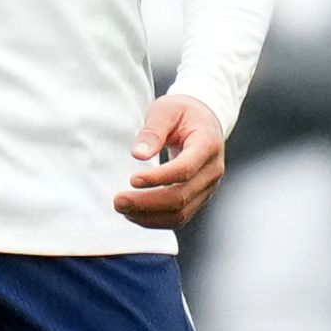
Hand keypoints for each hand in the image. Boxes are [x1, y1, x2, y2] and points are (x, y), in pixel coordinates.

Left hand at [117, 93, 228, 230]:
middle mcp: (212, 171)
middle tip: (118, 201)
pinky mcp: (199, 198)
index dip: (158, 178)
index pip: (185, 169)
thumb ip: (153, 131)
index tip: (132, 179)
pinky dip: (155, 219)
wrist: (205, 121)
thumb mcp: (166, 111)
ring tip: (123, 208)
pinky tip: (134, 213)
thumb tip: (138, 155)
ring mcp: (208, 188)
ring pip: (180, 214)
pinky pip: (179, 217)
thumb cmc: (183, 113)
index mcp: (208, 145)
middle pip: (181, 197)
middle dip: (147, 203)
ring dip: (149, 216)